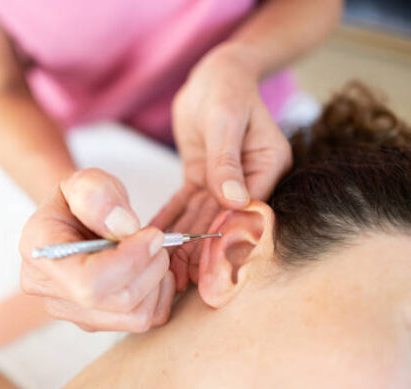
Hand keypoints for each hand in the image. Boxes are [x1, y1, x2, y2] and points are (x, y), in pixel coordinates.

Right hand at [19, 168, 174, 331]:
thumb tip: (124, 227)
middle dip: (150, 267)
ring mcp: (74, 313)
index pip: (88, 283)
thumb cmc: (82, 201)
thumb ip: (97, 194)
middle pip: (118, 302)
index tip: (153, 235)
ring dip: (157, 281)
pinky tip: (149, 270)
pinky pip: (145, 321)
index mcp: (42, 253)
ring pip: (136, 316)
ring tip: (151, 252)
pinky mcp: (98, 323)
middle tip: (156, 238)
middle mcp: (50, 292)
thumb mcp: (85, 181)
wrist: (77, 220)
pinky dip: (159, 295)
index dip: (131, 262)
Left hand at [153, 46, 291, 289]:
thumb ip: (227, 160)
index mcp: (268, 166)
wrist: (216, 73)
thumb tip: (235, 199)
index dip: (227, 237)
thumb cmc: (228, 88)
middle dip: (202, 249)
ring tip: (166, 268)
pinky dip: (171, 218)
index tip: (210, 264)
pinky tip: (155, 237)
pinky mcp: (203, 177)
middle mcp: (249, 179)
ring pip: (202, 216)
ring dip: (183, 241)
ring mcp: (226, 181)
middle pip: (224, 220)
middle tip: (183, 279)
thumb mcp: (227, 119)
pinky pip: (185, 202)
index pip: (248, 209)